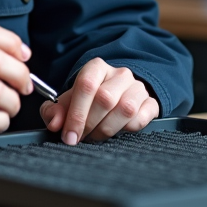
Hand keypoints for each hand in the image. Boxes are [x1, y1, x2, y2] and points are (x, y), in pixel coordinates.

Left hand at [40, 58, 159, 144]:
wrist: (117, 96)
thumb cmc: (88, 100)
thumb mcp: (68, 102)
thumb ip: (55, 111)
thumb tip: (55, 123)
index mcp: (96, 68)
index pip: (86, 85)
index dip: (76, 114)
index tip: (69, 135)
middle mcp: (119, 74)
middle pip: (105, 99)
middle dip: (89, 124)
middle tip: (81, 138)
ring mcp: (137, 87)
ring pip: (126, 109)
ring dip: (107, 129)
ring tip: (96, 136)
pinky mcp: (151, 103)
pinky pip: (141, 119)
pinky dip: (127, 130)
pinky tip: (117, 131)